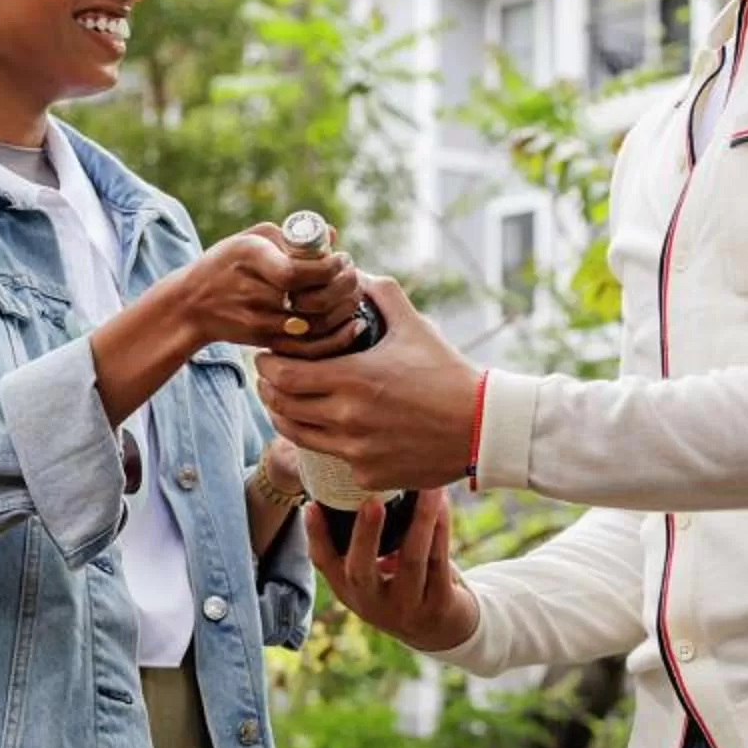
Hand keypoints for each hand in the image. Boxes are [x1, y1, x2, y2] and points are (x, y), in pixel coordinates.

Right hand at [161, 225, 365, 359]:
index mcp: (249, 256)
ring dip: (344, 309)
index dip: (328, 268)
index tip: (342, 259)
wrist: (192, 305)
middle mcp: (252, 290)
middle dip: (344, 287)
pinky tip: (350, 322)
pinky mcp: (264, 340)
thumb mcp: (249, 239)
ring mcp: (258, 320)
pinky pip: (308, 346)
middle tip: (353, 275)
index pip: (297, 271)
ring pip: (315, 325)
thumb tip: (333, 235)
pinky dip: (336, 336)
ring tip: (353, 293)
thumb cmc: (226, 264)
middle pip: (312, 300)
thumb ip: (290, 235)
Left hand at [257, 277, 482, 492]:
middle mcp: (347, 418)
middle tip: (269, 378)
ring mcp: (355, 451)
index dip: (265, 365)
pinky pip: (332, 457)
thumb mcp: (416, 327)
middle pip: (281, 407)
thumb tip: (357, 272)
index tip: (264, 356)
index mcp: (353, 379)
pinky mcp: (367, 474)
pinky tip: (333, 427)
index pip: (282, 375)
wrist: (483, 428)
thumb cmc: (449, 374)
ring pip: (298, 436)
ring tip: (287, 403)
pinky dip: (327, 441)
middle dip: (268, 390)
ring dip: (286, 417)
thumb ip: (383, 294)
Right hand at [307, 488, 479, 652]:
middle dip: (365, 534)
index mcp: (351, 591)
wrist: (442, 631)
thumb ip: (365, 544)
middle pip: (361, 571)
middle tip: (371, 501)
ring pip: (411, 560)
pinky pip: (439, 561)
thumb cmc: (403, 586)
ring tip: (425, 488)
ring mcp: (406, 609)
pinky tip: (442, 504)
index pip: (324, 564)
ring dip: (419, 520)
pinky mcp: (439, 606)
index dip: (316, 535)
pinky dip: (440, 529)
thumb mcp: (376, 575)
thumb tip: (358, 486)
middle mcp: (372, 604)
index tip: (311, 505)